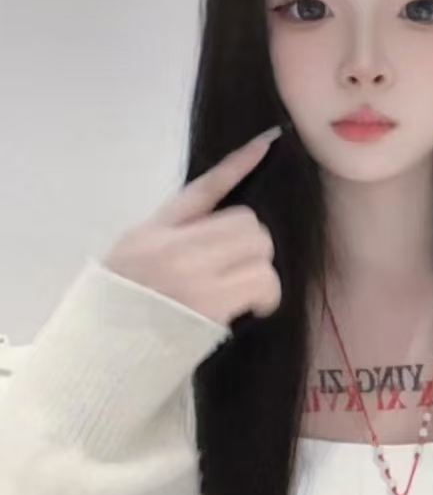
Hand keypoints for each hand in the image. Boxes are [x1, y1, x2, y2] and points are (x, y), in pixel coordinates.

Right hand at [102, 128, 283, 326]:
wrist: (103, 352)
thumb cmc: (121, 308)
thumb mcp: (134, 257)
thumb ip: (170, 235)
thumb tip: (217, 226)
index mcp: (154, 231)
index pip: (204, 189)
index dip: (239, 163)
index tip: (268, 142)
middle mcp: (173, 246)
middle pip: (246, 222)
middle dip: (253, 245)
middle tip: (241, 268)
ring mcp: (193, 273)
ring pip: (260, 250)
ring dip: (262, 272)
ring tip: (247, 293)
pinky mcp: (211, 303)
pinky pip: (263, 283)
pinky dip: (266, 296)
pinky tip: (254, 308)